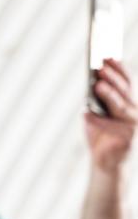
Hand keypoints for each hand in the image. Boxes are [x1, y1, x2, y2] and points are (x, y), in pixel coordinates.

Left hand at [86, 59, 136, 173]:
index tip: (107, 53)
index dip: (118, 67)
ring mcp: (133, 126)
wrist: (107, 164)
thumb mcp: (98, 115)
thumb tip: (92, 82)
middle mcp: (135, 111)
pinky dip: (96, 120)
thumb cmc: (102, 136)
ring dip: (109, 94)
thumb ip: (97, 100)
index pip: (126, 81)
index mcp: (130, 102)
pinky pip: (110, 128)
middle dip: (112, 77)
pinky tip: (85, 113)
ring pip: (121, 107)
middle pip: (124, 91)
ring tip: (97, 85)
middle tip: (100, 66)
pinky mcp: (127, 140)